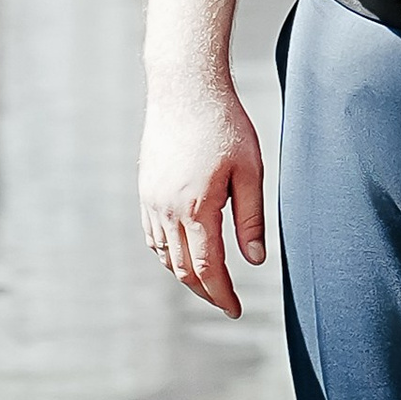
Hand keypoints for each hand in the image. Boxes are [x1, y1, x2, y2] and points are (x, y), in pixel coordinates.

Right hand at [139, 80, 266, 318]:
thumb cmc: (225, 126)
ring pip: (164, 254)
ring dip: (185, 275)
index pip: (208, 268)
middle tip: (226, 304)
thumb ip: (251, 219)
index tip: (236, 311)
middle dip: (205, 292)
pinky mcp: (146, 189)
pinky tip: (185, 254)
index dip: (222, 295)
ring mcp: (151, 200)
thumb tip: (254, 261)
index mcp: (197, 208)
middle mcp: (167, 209)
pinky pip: (153, 235)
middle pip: (183, 269)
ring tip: (209, 284)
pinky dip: (168, 254)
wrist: (184, 88)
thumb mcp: (251, 172)